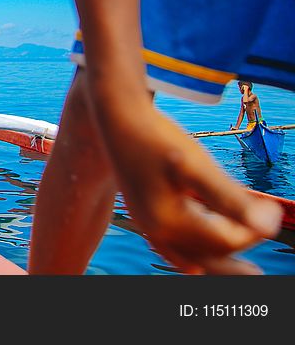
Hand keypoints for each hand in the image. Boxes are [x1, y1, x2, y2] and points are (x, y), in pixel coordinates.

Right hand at [103, 104, 281, 273]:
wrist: (117, 119)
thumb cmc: (157, 139)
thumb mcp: (197, 167)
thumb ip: (231, 199)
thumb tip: (269, 227)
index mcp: (169, 222)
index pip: (225, 239)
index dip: (254, 228)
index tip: (274, 211)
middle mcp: (155, 229)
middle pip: (205, 255)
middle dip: (232, 263)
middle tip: (256, 273)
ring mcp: (146, 222)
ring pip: (187, 253)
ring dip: (212, 259)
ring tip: (234, 266)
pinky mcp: (143, 212)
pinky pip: (169, 246)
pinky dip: (188, 255)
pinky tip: (193, 263)